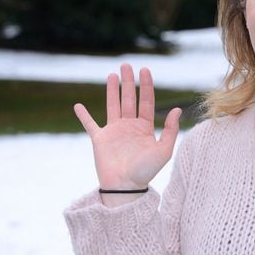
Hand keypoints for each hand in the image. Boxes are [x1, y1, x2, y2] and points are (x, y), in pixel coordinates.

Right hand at [74, 63, 181, 189]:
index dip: (146, 85)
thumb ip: (170, 129)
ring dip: (112, 90)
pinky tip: (78, 105)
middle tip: (126, 65)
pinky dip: (83, 116)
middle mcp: (130, 127)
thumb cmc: (146, 171)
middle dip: (128, 82)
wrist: (125, 188)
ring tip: (112, 75)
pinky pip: (90, 125)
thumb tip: (177, 109)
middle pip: (129, 99)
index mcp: (145, 128)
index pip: (146, 101)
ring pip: (112, 105)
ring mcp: (114, 132)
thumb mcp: (164, 150)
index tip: (145, 70)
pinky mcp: (99, 140)